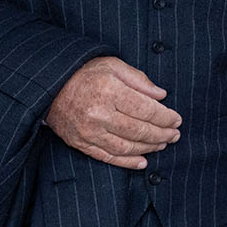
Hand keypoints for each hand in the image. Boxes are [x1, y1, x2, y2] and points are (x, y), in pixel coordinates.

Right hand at [45, 57, 181, 168]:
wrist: (50, 86)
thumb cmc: (83, 73)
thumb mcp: (112, 65)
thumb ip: (138, 79)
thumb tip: (161, 95)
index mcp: (109, 91)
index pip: (147, 110)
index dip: (166, 117)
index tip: (177, 119)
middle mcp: (99, 114)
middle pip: (140, 130)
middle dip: (162, 134)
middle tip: (175, 134)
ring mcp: (89, 132)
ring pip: (127, 147)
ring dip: (149, 148)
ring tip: (163, 144)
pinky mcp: (81, 144)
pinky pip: (109, 157)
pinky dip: (128, 162)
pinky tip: (142, 161)